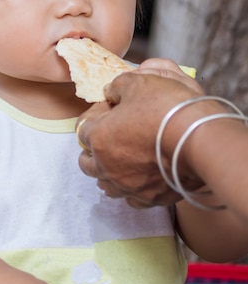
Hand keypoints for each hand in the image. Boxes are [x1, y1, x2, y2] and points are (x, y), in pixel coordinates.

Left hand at [77, 59, 203, 207]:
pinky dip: (133, 191)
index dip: (94, 119)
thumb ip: (118, 87)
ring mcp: (130, 187)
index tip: (107, 112)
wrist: (200, 138)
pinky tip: (140, 181)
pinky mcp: (152, 199)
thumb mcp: (137, 83)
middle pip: (87, 164)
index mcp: (99, 138)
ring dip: (109, 174)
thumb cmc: (166, 108)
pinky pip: (134, 200)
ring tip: (119, 164)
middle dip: (93, 151)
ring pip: (108, 186)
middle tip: (107, 140)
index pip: (83, 130)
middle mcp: (109, 167)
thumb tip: (112, 92)